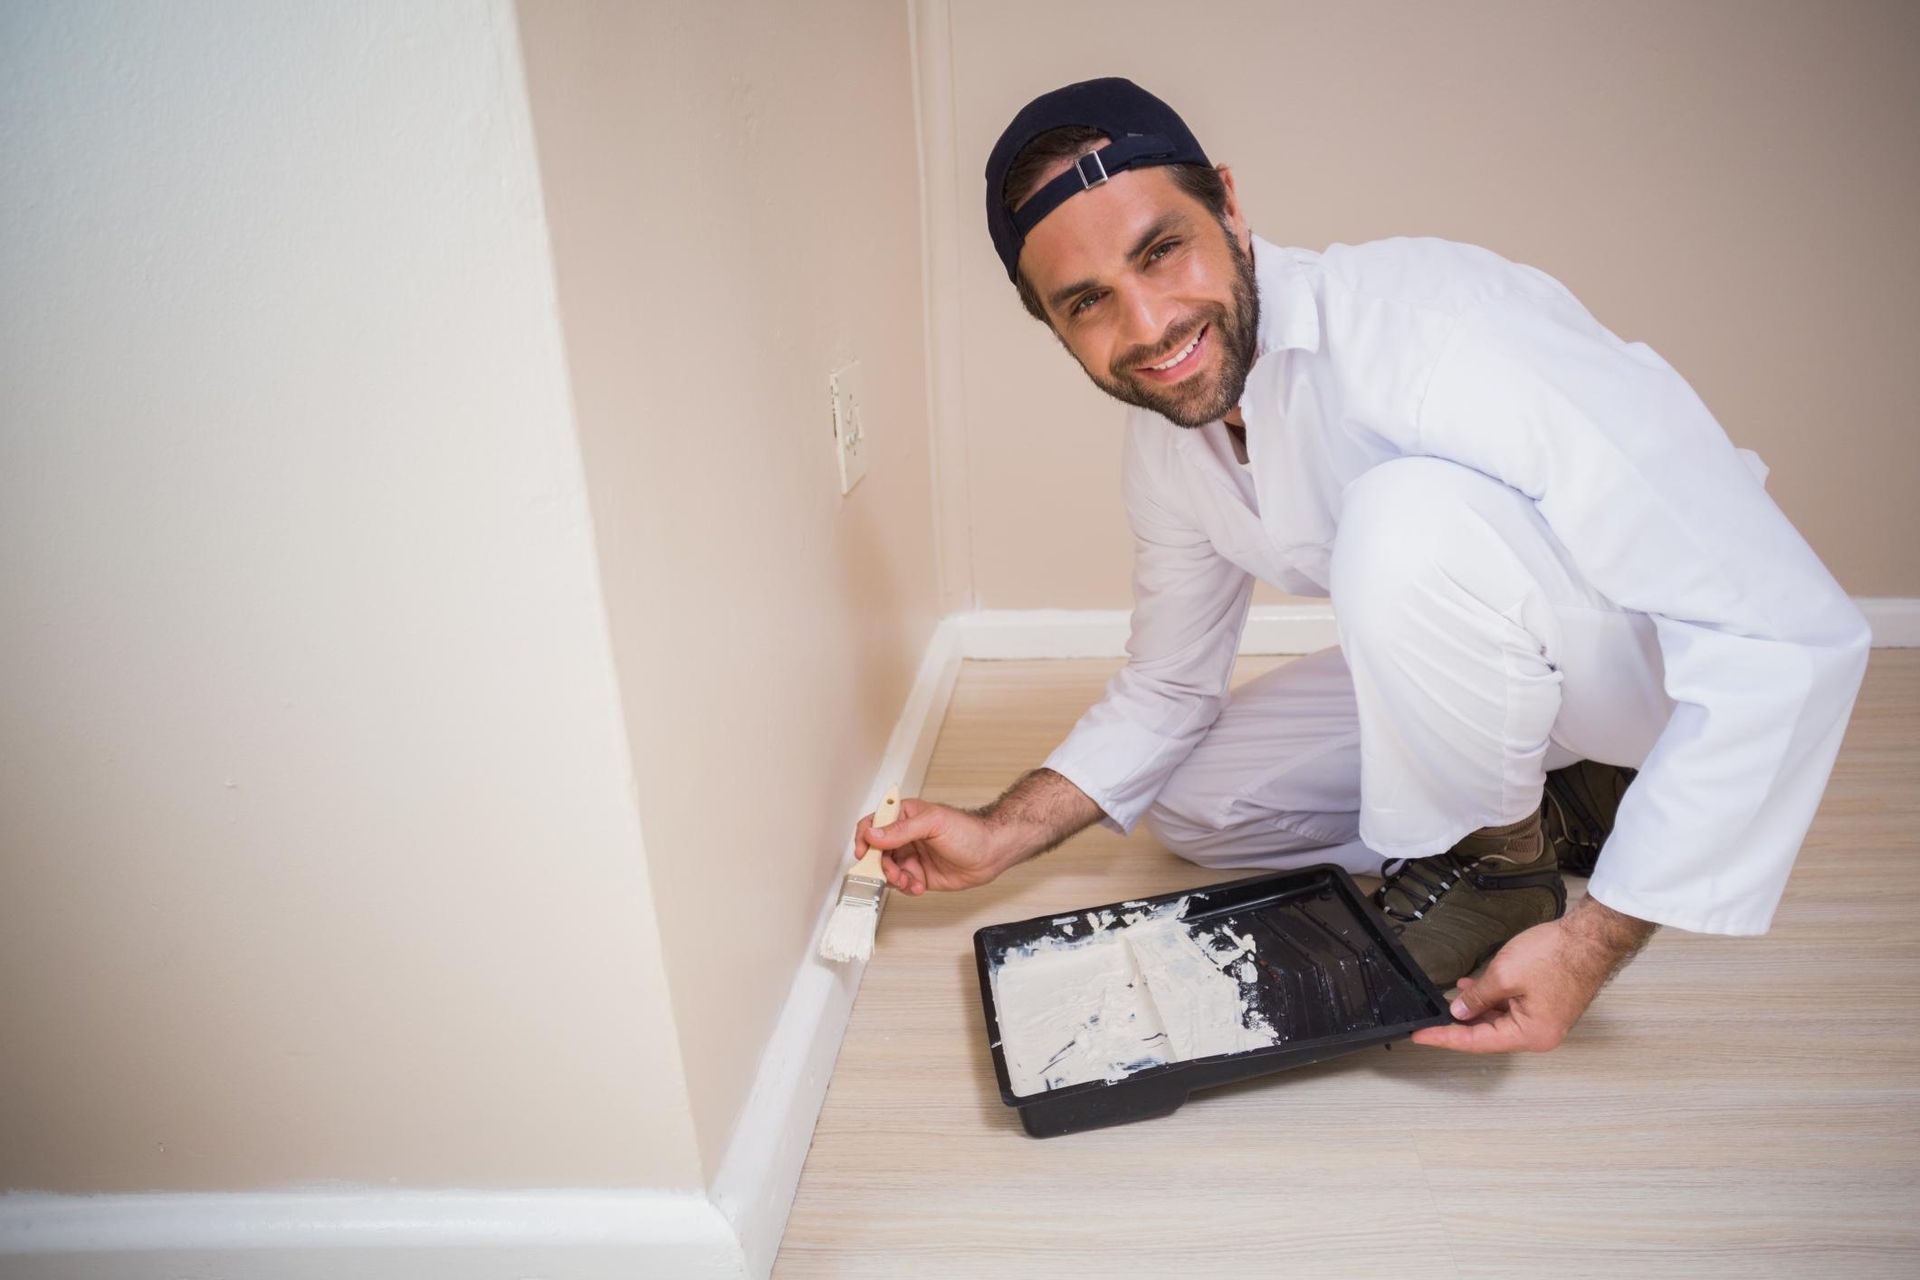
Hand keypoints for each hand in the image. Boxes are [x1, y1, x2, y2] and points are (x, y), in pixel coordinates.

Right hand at [853, 798, 1010, 894]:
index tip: (864, 852)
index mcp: (905, 815)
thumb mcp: (933, 824)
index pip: (873, 823)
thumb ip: (901, 830)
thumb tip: (873, 834)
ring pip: (886, 870)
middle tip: (891, 872)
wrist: (991, 854)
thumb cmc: (969, 831)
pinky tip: (918, 886)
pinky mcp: (918, 874)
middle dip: (879, 865)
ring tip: (908, 880)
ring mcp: (911, 856)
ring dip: (893, 878)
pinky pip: (901, 884)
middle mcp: (904, 836)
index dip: (864, 837)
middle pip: (875, 852)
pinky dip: (906, 887)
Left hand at [1409, 897, 1655, 1053]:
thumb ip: (1477, 998)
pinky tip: (1472, 987)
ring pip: (1499, 1020)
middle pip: (1488, 1035)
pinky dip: (1491, 1000)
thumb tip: (1459, 1012)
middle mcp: (1539, 1035)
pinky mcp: (1546, 1006)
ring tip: (1446, 999)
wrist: (1590, 938)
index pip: (1477, 1042)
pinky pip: (1511, 1009)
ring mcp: (1545, 1021)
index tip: (1421, 1036)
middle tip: (1429, 1020)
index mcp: (1531, 1035)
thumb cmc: (1556, 955)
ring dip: (1475, 1009)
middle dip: (1459, 1025)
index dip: (1445, 1037)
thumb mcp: (1503, 975)